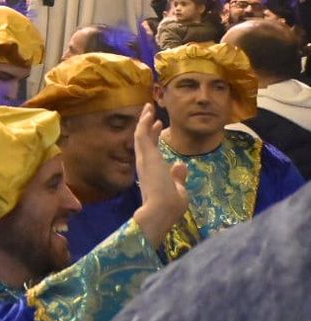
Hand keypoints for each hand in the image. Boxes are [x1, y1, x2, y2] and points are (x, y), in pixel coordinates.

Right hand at [131, 104, 189, 246]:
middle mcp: (145, 165)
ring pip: (140, 135)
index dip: (154, 137)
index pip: (151, 151)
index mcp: (152, 173)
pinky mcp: (146, 156)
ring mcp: (144, 160)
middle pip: (143, 141)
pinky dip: (144, 123)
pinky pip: (142, 135)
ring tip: (148, 108)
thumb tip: (181, 164)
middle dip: (146, 126)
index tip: (158, 126)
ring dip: (144, 121)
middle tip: (148, 112)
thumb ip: (178, 177)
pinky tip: (148, 113)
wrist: (162, 212)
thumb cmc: (171, 206)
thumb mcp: (178, 189)